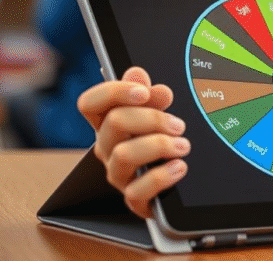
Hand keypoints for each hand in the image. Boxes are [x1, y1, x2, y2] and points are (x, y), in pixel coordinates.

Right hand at [77, 66, 188, 218]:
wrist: (177, 181)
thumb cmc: (161, 141)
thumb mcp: (157, 114)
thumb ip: (148, 94)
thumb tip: (137, 73)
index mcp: (109, 123)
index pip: (89, 103)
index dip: (113, 92)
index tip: (144, 92)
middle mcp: (108, 148)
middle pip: (114, 122)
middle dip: (152, 118)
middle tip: (178, 124)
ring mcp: (118, 174)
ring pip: (123, 154)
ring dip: (158, 145)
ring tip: (183, 145)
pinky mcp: (134, 199)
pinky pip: (137, 191)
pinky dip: (161, 177)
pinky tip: (179, 167)